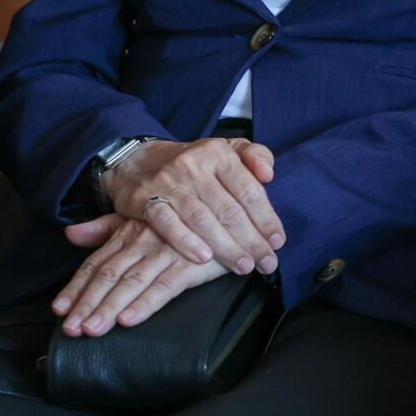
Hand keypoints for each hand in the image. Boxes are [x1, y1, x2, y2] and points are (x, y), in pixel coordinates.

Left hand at [54, 215, 236, 334]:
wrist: (233, 212)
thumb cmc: (186, 218)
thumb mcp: (143, 217)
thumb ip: (106, 228)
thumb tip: (70, 235)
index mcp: (129, 232)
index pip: (96, 263)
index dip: (76, 286)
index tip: (59, 309)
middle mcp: (144, 242)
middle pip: (109, 276)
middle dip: (87, 303)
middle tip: (70, 329)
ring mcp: (167, 252)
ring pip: (131, 283)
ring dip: (109, 308)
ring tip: (92, 330)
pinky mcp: (192, 264)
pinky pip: (165, 286)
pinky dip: (146, 303)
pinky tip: (129, 319)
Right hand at [99, 137, 283, 274]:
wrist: (137, 161)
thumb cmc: (194, 162)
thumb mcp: (226, 149)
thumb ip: (254, 155)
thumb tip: (268, 174)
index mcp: (219, 153)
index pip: (248, 190)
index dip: (266, 218)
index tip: (278, 241)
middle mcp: (194, 166)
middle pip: (228, 209)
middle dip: (252, 240)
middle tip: (267, 262)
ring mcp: (169, 183)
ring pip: (202, 219)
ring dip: (226, 247)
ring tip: (244, 266)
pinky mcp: (145, 199)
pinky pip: (167, 224)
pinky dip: (186, 242)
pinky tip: (203, 258)